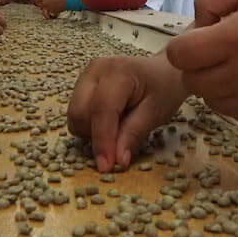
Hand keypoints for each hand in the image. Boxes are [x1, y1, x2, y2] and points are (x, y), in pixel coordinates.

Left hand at [32, 0, 66, 18]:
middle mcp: (45, 3)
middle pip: (38, 4)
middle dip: (40, 1)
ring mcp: (48, 8)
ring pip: (42, 10)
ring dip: (43, 8)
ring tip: (46, 6)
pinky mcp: (52, 12)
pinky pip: (48, 14)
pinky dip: (49, 14)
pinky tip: (50, 12)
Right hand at [67, 52, 188, 172]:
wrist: (162, 71)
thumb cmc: (163, 89)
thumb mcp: (155, 114)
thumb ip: (133, 134)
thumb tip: (117, 160)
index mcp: (118, 72)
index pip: (101, 110)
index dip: (102, 141)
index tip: (106, 166)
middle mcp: (95, 70)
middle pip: (79, 113)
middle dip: (95, 136)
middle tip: (120, 140)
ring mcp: (85, 74)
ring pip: (74, 115)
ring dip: (91, 131)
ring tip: (117, 126)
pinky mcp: (81, 83)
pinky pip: (76, 112)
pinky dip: (89, 124)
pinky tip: (109, 120)